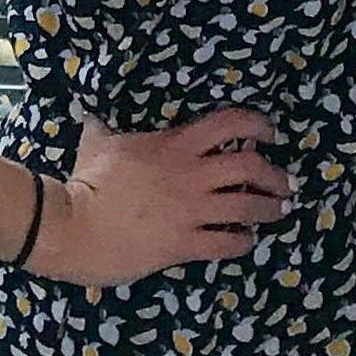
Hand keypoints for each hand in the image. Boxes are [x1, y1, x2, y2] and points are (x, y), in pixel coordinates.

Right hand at [32, 107, 289, 286]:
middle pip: (251, 167)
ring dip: (268, 210)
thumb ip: (108, 124)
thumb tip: (96, 111)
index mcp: (176, 145)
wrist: (70, 226)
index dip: (257, 125)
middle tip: (285, 182)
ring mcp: (191, 212)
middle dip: (275, 175)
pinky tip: (247, 241)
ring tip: (278, 211)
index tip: (270, 133)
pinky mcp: (183, 245)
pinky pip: (226, 244)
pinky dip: (243, 242)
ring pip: (247, 208)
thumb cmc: (85, 181)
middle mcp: (192, 176)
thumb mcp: (99, 140)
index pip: (231, 123)